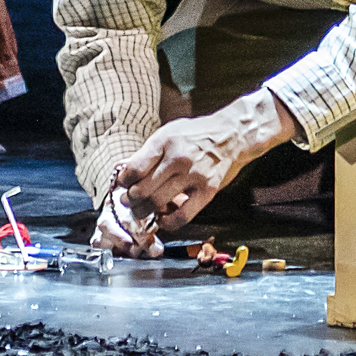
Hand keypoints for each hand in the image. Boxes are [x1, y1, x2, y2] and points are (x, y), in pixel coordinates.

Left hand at [108, 91, 296, 242]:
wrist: (232, 134)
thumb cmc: (197, 134)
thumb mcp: (169, 133)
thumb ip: (147, 153)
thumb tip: (123, 170)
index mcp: (165, 141)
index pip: (134, 169)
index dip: (123, 181)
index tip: (123, 185)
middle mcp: (177, 158)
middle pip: (142, 189)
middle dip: (130, 200)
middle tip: (129, 202)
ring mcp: (193, 176)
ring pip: (157, 203)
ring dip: (144, 211)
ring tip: (142, 210)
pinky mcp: (207, 191)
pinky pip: (182, 216)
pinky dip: (167, 222)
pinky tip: (162, 219)